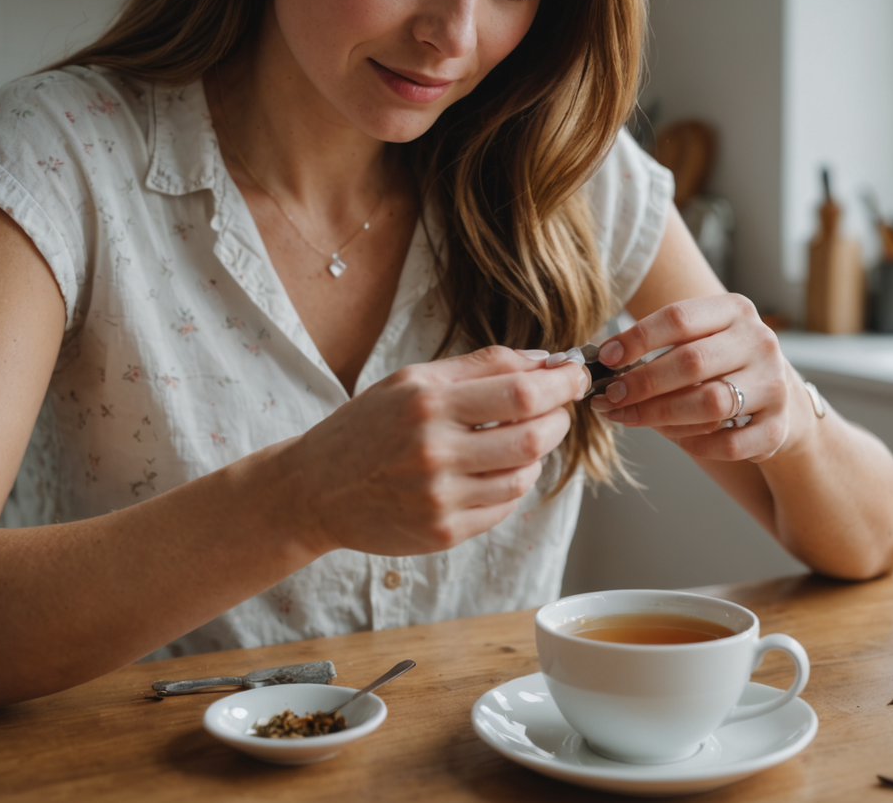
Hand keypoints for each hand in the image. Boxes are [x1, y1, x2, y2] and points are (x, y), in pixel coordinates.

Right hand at [283, 346, 590, 556]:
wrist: (314, 489)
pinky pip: (504, 507)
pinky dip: (511, 486)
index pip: (521, 391)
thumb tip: (546, 360)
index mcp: (427, 403)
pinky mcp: (443, 533)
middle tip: (558, 409)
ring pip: (525, 475)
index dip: (562, 383)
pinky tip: (492, 472)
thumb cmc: (368, 427)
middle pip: (533, 436)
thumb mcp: (413, 381)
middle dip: (560, 419)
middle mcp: (434, 451)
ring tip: (519, 441)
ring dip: (536, 455)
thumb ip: (480, 367)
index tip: (577, 376)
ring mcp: (439, 497)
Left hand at [588, 295, 808, 463]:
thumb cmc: (723, 365)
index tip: (607, 358)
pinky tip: (678, 438)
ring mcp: (774, 385)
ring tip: (630, 417)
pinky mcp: (778, 427)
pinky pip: (728, 444)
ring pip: (709, 403)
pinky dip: (695, 444)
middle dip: (642, 383)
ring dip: (660, 415)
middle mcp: (760, 342)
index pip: (680, 318)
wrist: (780, 399)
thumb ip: (663, 343)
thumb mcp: (703, 338)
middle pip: (692, 362)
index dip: (637, 338)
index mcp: (736, 311)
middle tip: (609, 397)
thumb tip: (604, 360)